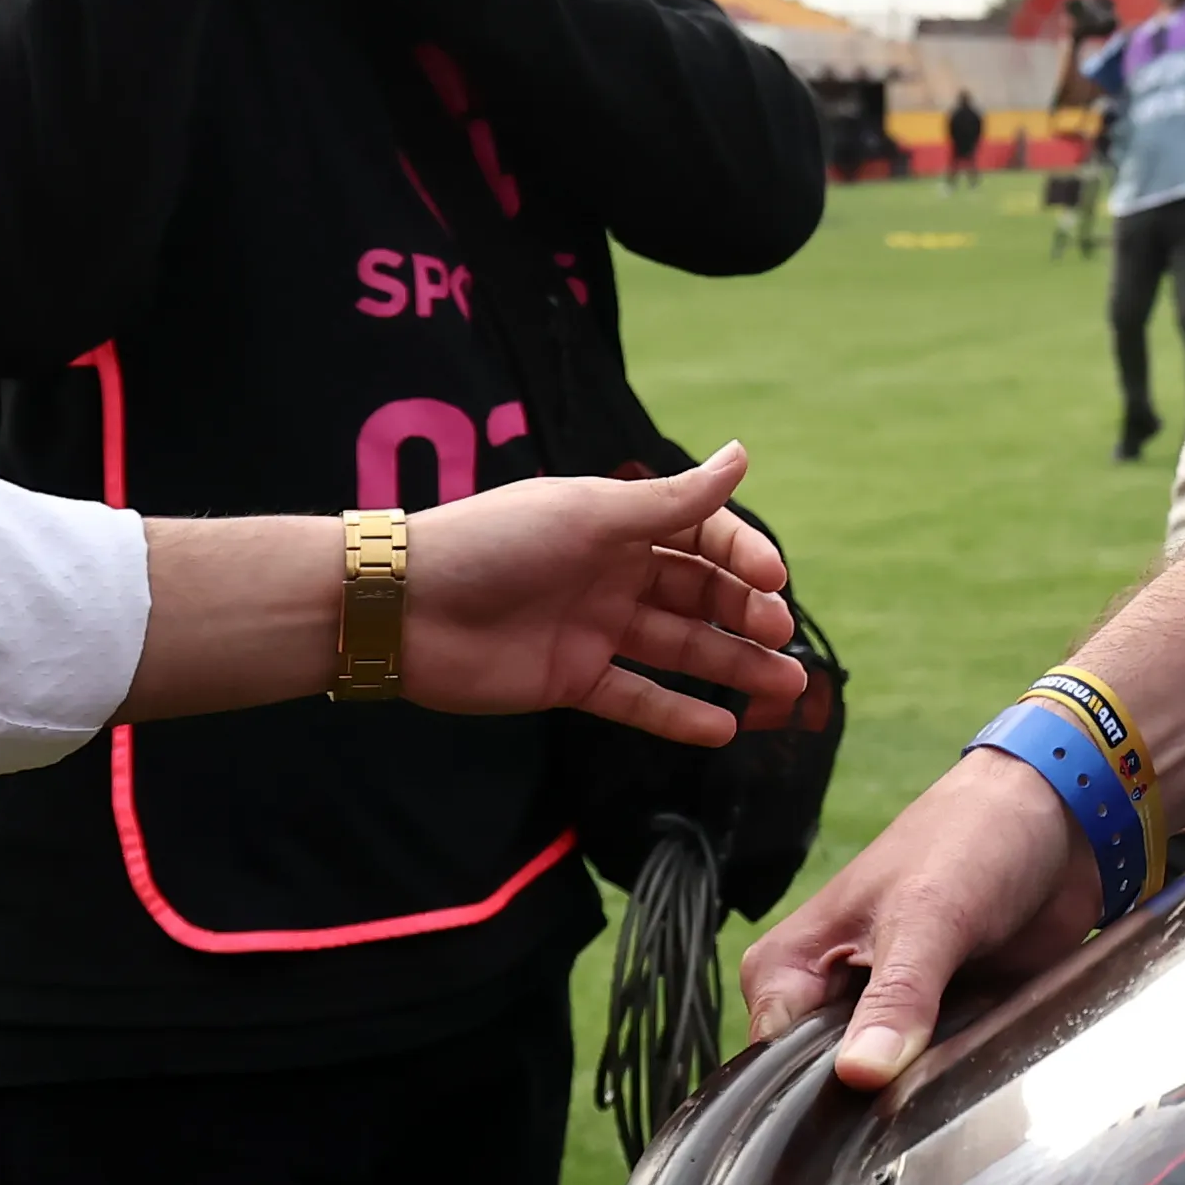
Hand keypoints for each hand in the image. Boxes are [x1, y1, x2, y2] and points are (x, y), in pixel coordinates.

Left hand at [403, 446, 800, 742]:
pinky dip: (677, 715)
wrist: (398, 608)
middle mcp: (611, 573)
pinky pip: (635, 698)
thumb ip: (673, 501)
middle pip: (699, 594)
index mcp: (617, 523)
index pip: (703, 537)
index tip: (773, 582)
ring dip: (733, 665)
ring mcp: (592, 629)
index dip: (743, 556)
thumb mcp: (591, 516)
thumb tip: (743, 454)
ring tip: (786, 688)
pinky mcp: (568, 679)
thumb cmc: (493, 544)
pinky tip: (722, 729)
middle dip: (747, 615)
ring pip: (680, 648)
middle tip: (780, 637)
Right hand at [738, 746, 1102, 1088]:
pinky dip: (959, 1082)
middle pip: (827, 1087)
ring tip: (954, 1091)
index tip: (861, 1110)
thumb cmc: (972, 838)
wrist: (1060, 818)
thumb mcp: (928, 914)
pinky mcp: (942, 1027)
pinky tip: (982, 1084)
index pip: (773, 1063)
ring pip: (886, 1092)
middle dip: (871, 1106)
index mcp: (790, 967)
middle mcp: (829, 999)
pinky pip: (938, 1078)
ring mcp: (886, 1017)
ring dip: (921, 1097)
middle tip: (915, 1107)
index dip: (814, 1097)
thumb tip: (859, 1074)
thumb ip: (896, 996)